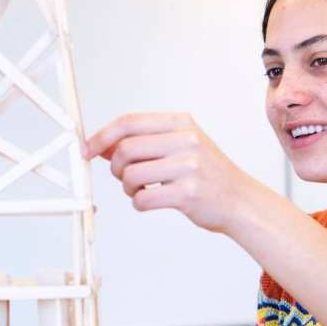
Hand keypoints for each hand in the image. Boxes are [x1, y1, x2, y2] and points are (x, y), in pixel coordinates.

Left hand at [84, 112, 255, 233]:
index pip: (128, 122)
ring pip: (130, 175)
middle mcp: (185, 139)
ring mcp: (188, 166)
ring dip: (127, 188)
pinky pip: (143, 199)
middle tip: (124, 177)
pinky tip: (151, 201)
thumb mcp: (179, 146)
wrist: (239, 200)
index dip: (101, 136)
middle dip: (115, 167)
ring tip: (141, 190)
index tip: (87, 149)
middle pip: (124, 149)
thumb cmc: (206, 174)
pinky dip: (139, 203)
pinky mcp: (187, 193)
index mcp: (180, 123)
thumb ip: (143, 142)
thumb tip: (101, 144)